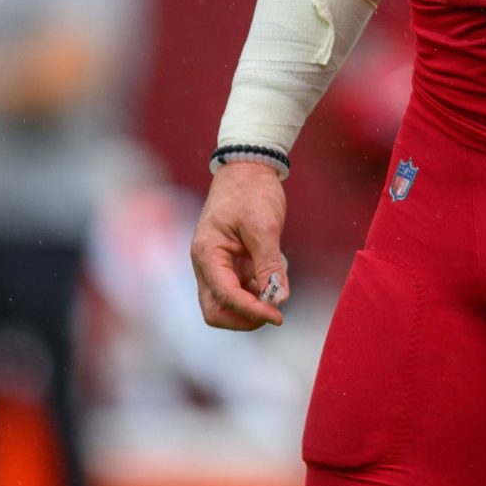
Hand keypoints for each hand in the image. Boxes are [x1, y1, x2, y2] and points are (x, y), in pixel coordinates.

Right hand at [191, 161, 289, 329]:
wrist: (248, 167)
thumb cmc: (251, 191)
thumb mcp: (263, 227)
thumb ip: (269, 265)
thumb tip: (278, 299)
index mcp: (207, 254)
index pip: (225, 296)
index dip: (251, 311)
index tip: (278, 316)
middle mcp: (207, 264)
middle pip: (216, 310)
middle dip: (244, 318)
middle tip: (274, 313)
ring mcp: (217, 265)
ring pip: (227, 303)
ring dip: (252, 306)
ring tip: (276, 288)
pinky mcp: (230, 264)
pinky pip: (240, 289)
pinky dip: (256, 292)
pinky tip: (273, 277)